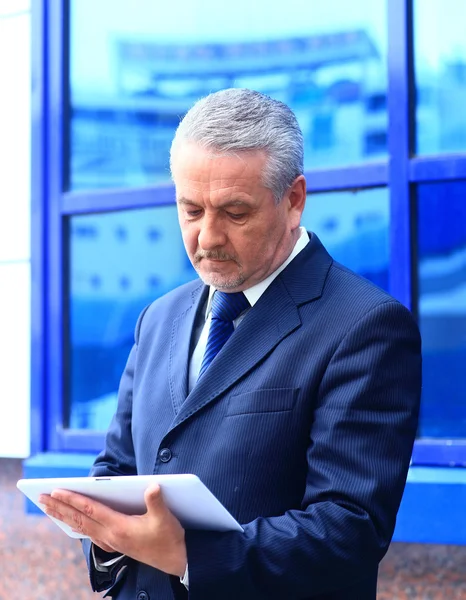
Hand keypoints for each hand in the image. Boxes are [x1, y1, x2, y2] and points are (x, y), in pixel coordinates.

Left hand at [39, 484, 186, 576]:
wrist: (175, 561)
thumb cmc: (169, 539)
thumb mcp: (166, 518)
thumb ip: (157, 501)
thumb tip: (152, 486)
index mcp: (119, 527)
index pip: (90, 510)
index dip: (72, 499)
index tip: (56, 491)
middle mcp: (111, 536)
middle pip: (79, 519)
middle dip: (59, 507)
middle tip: (41, 498)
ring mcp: (111, 542)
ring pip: (81, 527)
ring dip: (64, 516)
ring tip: (50, 508)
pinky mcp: (116, 544)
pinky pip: (89, 533)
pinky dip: (77, 526)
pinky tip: (73, 523)